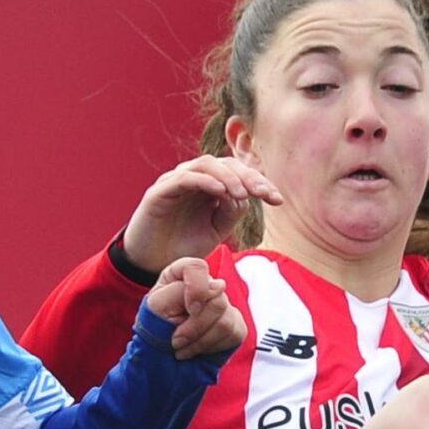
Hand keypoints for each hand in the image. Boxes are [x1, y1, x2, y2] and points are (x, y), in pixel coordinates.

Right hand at [121, 156, 282, 273]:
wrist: (152, 264)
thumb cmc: (183, 246)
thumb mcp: (217, 230)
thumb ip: (232, 211)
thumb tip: (245, 196)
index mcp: (210, 186)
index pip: (238, 173)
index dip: (260, 182)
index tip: (277, 200)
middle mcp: (194, 178)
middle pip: (225, 163)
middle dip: (248, 176)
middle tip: (264, 194)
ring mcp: (175, 181)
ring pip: (206, 164)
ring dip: (228, 176)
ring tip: (242, 193)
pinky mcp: (159, 191)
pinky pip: (184, 177)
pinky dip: (204, 180)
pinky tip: (221, 192)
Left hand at [144, 256, 246, 359]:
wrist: (161, 348)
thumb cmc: (155, 322)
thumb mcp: (157, 306)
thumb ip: (180, 291)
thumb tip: (219, 286)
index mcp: (183, 273)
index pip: (198, 268)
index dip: (196, 289)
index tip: (189, 310)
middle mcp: (208, 285)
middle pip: (218, 302)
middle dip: (195, 328)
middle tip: (176, 341)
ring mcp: (224, 304)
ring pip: (226, 323)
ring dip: (201, 342)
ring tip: (183, 349)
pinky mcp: (235, 324)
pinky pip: (234, 335)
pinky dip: (212, 348)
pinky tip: (198, 349)